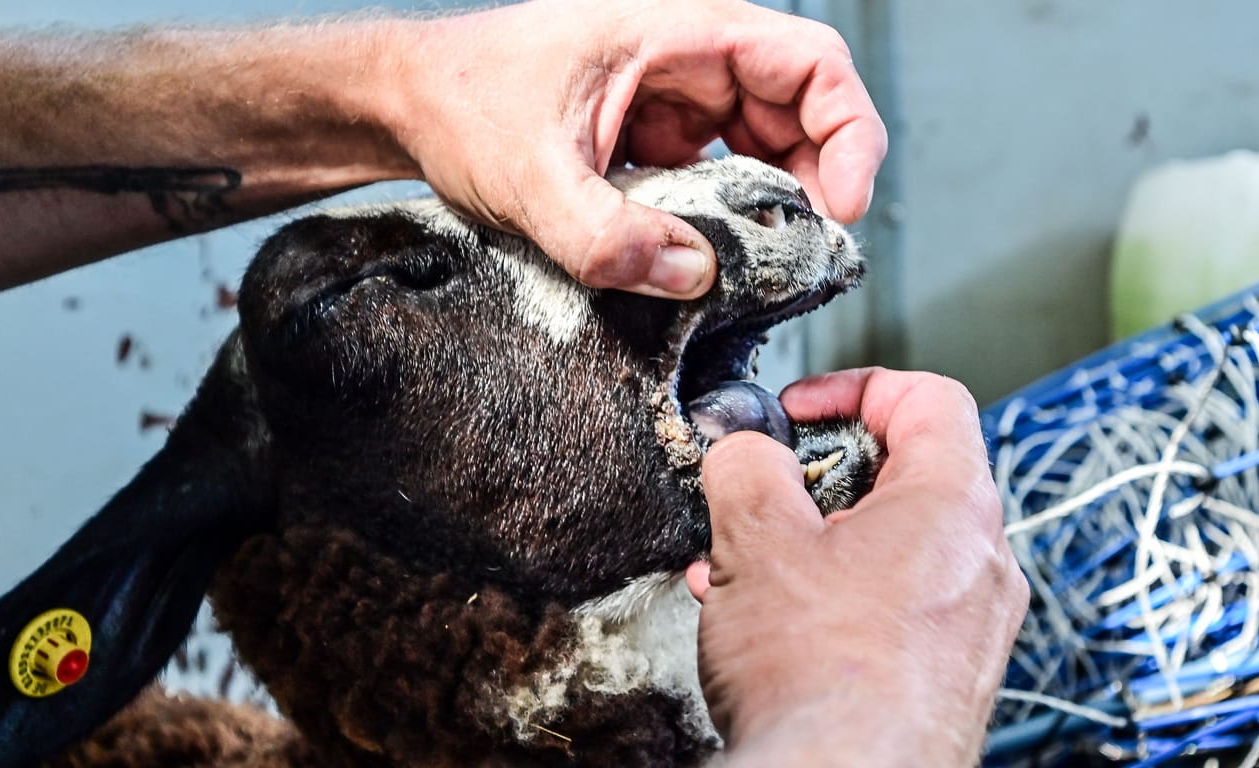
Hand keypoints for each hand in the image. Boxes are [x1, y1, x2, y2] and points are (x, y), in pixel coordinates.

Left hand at [385, 0, 886, 298]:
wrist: (409, 103)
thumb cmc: (462, 105)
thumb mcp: (528, 179)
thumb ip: (604, 237)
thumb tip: (694, 276)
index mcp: (677, 29)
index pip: (811, 61)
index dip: (849, 130)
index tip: (843, 202)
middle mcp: (689, 54)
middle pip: (802, 108)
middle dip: (819, 180)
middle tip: (804, 252)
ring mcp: (676, 93)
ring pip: (767, 142)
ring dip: (777, 201)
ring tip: (763, 260)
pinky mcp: (658, 131)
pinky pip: (721, 168)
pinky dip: (730, 212)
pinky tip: (713, 254)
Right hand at [689, 368, 1027, 765]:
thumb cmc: (820, 678)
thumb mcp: (756, 540)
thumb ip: (748, 468)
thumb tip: (746, 448)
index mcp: (954, 506)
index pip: (928, 398)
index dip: (853, 387)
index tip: (798, 409)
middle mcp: (981, 564)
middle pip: (907, 475)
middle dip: (820, 477)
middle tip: (767, 493)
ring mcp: (972, 626)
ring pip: (891, 549)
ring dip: (815, 543)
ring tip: (748, 566)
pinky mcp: (947, 676)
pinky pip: (893, 607)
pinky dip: (833, 596)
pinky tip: (768, 621)